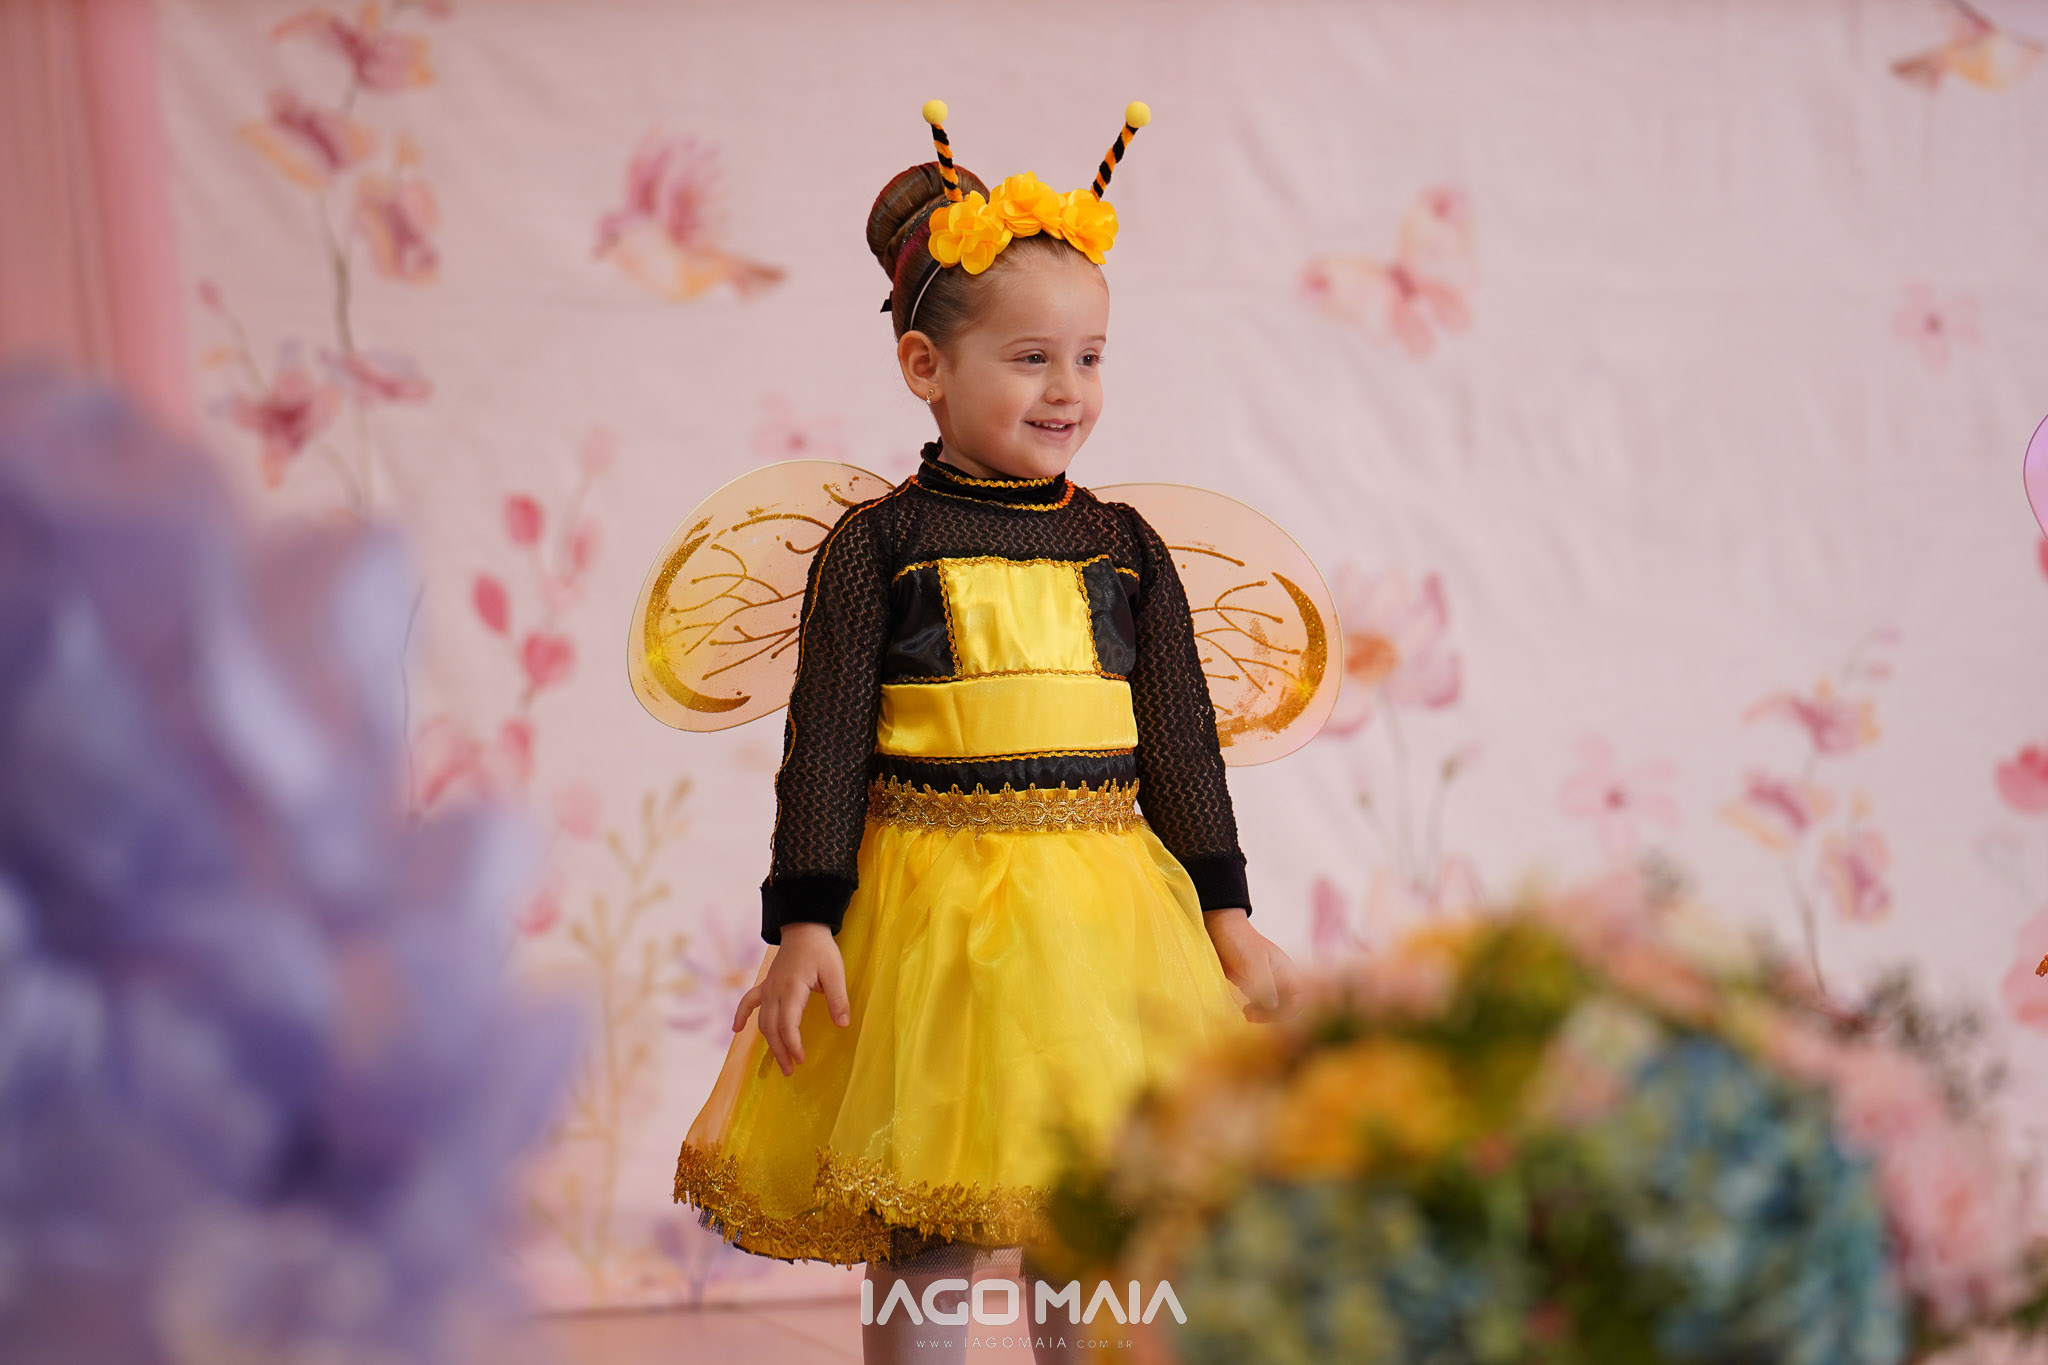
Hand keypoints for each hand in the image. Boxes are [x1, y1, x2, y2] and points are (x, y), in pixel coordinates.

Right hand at [732, 922, 849, 1075]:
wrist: (804, 928)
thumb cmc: (821, 950)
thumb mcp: (835, 972)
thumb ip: (839, 999)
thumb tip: (843, 1024)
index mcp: (792, 989)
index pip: (788, 1024)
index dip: (793, 1044)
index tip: (801, 1060)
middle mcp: (775, 991)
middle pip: (772, 1028)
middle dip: (780, 1051)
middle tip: (790, 1071)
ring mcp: (768, 988)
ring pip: (762, 1021)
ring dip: (768, 1042)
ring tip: (780, 1062)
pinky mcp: (766, 985)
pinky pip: (749, 1002)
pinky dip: (742, 1015)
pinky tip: (737, 1030)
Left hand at [1203, 908, 1304, 1023]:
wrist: (1219, 929)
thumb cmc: (1239, 941)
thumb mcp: (1253, 962)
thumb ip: (1264, 984)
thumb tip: (1273, 1006)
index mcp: (1286, 970)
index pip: (1300, 998)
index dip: (1290, 1010)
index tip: (1271, 1014)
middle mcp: (1280, 979)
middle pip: (1287, 1006)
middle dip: (1273, 1015)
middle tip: (1251, 1015)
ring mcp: (1266, 983)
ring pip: (1273, 1008)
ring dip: (1263, 1014)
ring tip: (1246, 1013)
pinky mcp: (1252, 986)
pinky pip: (1260, 1004)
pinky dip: (1255, 1009)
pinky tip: (1244, 1008)